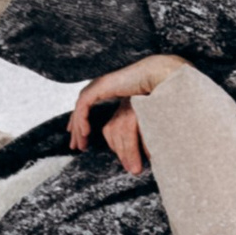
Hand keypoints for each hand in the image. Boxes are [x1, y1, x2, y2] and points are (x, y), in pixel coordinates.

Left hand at [67, 55, 196, 169]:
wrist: (159, 77)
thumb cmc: (156, 95)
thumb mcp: (141, 118)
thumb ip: (136, 133)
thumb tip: (137, 157)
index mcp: (112, 91)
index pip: (91, 108)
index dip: (83, 124)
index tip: (83, 142)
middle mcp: (104, 87)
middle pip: (82, 109)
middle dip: (77, 129)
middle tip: (76, 146)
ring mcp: (102, 85)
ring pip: (81, 108)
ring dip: (78, 127)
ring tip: (81, 145)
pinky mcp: (102, 85)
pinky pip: (84, 104)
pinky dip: (82, 118)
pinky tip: (86, 132)